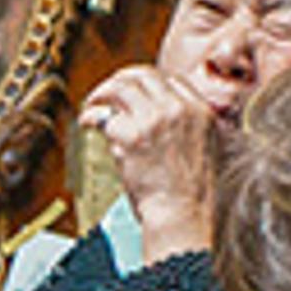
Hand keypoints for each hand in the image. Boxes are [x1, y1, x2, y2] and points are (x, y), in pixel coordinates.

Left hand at [79, 63, 229, 258]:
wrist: (183, 215)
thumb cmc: (189, 194)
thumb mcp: (203, 148)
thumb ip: (183, 126)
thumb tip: (149, 115)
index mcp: (200, 110)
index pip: (170, 79)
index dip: (146, 83)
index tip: (131, 92)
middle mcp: (179, 108)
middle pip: (143, 76)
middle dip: (120, 81)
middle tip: (105, 93)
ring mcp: (155, 119)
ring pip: (121, 88)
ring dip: (101, 94)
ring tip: (91, 105)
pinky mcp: (132, 135)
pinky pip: (105, 117)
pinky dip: (92, 118)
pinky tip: (87, 124)